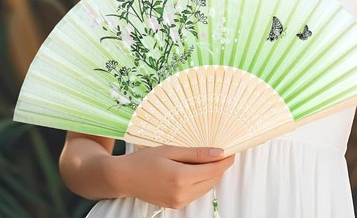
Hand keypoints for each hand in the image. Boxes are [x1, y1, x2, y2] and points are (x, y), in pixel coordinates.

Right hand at [114, 145, 234, 209]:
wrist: (125, 177)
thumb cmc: (145, 160)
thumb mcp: (170, 150)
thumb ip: (196, 153)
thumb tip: (218, 153)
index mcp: (181, 177)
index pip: (213, 170)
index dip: (225, 161)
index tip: (231, 152)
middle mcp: (182, 193)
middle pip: (212, 180)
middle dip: (219, 167)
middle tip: (221, 154)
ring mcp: (179, 201)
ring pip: (206, 188)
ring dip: (211, 175)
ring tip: (207, 160)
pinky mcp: (177, 205)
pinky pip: (196, 193)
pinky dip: (200, 182)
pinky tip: (194, 171)